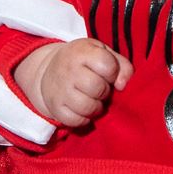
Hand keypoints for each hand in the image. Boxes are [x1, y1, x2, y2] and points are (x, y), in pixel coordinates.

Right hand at [17, 38, 131, 128]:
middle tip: (99, 88)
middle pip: (98, 88)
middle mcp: (68, 70)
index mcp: (81, 52)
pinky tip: (83, 109)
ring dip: (96, 107)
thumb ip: (121, 65)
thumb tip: (122, 86)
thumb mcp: (102, 53)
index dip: (113, 73)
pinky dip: (84, 119)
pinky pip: (77, 121)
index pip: (107, 66)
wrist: (49, 70)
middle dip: (105, 91)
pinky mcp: (55, 108)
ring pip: (88, 107)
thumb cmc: (84, 62)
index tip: (107, 73)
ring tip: (93, 100)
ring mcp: (60, 90)